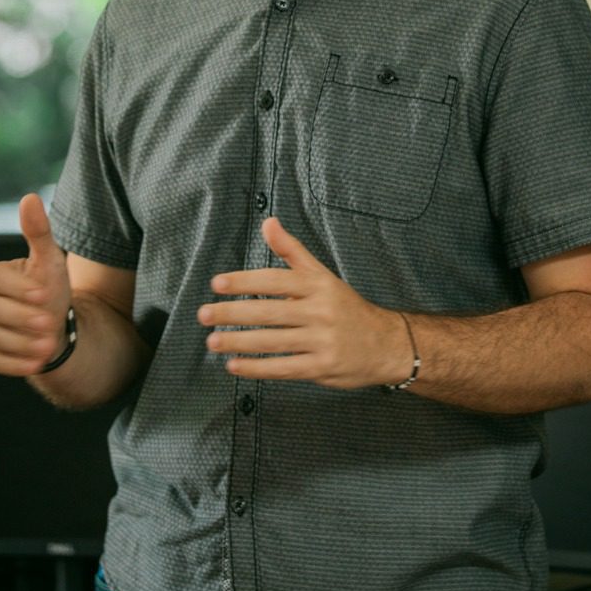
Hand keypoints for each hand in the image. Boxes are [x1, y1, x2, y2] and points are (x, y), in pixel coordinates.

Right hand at [0, 193, 72, 377]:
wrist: (53, 328)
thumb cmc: (49, 290)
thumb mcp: (49, 261)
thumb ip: (38, 232)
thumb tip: (30, 197)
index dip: (20, 288)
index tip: (44, 294)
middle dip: (21, 318)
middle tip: (49, 324)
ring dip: (20, 344)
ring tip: (48, 346)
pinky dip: (12, 363)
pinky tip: (35, 364)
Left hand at [198, 217, 409, 389]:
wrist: (386, 344)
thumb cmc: (346, 308)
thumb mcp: (322, 275)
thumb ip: (292, 251)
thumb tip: (268, 222)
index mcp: (317, 285)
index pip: (276, 280)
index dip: (245, 281)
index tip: (217, 284)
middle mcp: (320, 312)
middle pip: (270, 312)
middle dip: (234, 313)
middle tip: (204, 314)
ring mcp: (322, 341)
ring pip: (273, 341)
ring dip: (239, 342)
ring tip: (212, 341)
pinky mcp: (322, 368)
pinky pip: (283, 368)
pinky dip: (256, 368)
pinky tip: (234, 365)